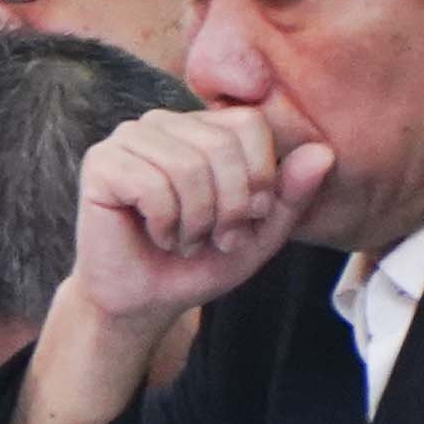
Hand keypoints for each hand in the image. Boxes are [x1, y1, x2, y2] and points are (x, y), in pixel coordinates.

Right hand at [72, 104, 331, 323]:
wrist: (143, 300)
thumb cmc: (198, 263)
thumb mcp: (260, 233)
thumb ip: (291, 195)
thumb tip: (324, 152)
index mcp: (200, 127)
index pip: (248, 122)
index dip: (260, 175)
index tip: (250, 218)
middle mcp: (161, 123)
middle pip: (219, 145)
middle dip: (230, 205)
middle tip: (218, 239)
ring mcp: (126, 140)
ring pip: (186, 166)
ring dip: (197, 219)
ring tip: (186, 240)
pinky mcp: (99, 165)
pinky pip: (150, 185)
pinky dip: (165, 223)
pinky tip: (158, 236)